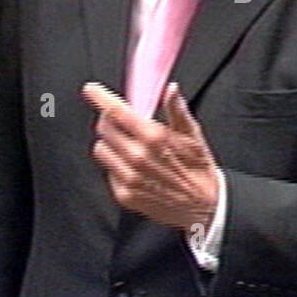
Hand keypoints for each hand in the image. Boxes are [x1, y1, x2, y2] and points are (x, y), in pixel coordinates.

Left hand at [82, 82, 219, 231]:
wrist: (204, 207)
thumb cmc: (199, 169)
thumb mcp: (193, 135)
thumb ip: (177, 110)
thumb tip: (170, 89)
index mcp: (154, 138)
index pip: (117, 112)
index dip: (100, 97)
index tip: (92, 90)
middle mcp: (138, 157)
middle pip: (104, 128)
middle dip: (110, 120)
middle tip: (121, 122)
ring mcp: (129, 178)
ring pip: (101, 149)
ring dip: (110, 143)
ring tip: (128, 145)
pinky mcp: (124, 195)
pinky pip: (108, 171)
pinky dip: (115, 165)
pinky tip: (132, 166)